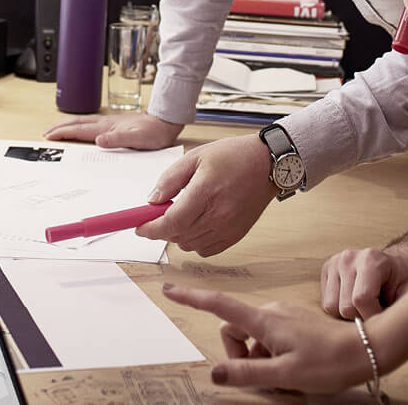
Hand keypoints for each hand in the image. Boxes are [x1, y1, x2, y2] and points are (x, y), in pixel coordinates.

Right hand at [43, 111, 183, 149]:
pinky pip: (91, 125)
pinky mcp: (115, 125)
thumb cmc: (154, 132)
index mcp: (108, 127)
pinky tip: (81, 129)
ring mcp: (110, 122)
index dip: (63, 132)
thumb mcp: (137, 138)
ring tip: (57, 129)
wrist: (166, 122)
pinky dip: (80, 126)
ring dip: (68, 125)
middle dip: (60, 127)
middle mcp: (106, 123)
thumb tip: (98, 140)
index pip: (80, 129)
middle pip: (77, 123)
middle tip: (46, 133)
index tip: (49, 136)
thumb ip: (118, 139)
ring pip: (83, 123)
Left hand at [136, 134, 276, 255]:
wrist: (268, 164)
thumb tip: (152, 201)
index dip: (150, 228)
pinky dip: (195, 241)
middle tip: (161, 212)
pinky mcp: (236, 235)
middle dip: (162, 228)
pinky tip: (198, 223)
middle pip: (177, 235)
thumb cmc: (233, 156)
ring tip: (184, 214)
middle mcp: (218, 214)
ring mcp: (228, 228)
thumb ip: (170, 179)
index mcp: (205, 192)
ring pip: (190, 245)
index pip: (171, 222)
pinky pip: (206, 250)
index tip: (139, 227)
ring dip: (178, 234)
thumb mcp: (196, 156)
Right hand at [162, 283, 369, 392]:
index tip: (170, 289)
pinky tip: (294, 368)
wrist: (365, 348)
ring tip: (285, 376)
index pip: (219, 305)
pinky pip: (270, 336)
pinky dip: (272, 354)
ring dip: (259, 358)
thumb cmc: (328, 362)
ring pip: (254, 336)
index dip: (192, 298)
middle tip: (266, 379)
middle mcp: (270, 312)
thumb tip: (215, 373)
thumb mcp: (285, 374)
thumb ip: (247, 373)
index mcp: (264, 321)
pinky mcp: (294, 321)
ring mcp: (283, 315)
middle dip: (240, 355)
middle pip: (235, 329)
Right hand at [320, 245, 407, 318]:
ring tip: (364, 308)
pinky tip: (353, 302)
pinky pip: (326, 303)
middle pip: (345, 307)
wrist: (393, 264)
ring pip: (331, 307)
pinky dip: (339, 309)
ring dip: (348, 316)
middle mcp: (349, 257)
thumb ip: (402, 309)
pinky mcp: (327, 268)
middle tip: (375, 313)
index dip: (373, 317)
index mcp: (371, 259)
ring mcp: (335, 262)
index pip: (361, 299)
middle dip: (361, 318)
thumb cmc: (402, 281)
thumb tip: (392, 332)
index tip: (384, 319)